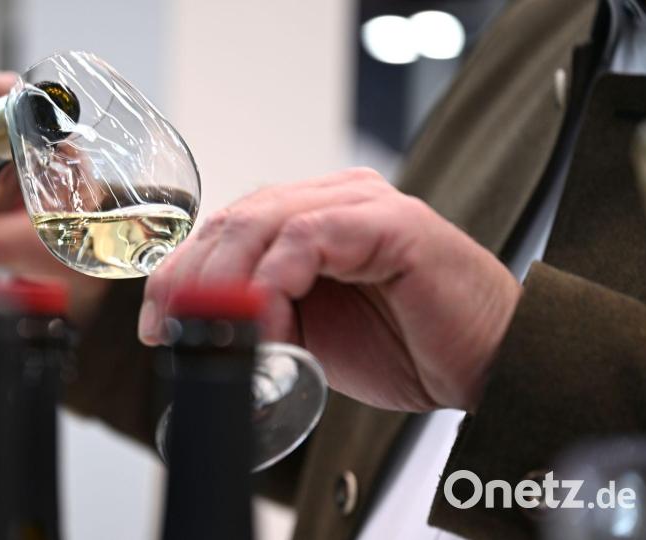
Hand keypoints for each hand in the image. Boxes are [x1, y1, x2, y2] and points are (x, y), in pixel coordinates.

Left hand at [138, 168, 521, 412]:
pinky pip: (310, 237)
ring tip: (221, 331)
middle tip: (175, 328)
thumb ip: (260, 318)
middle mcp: (330, 200)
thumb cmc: (405, 347)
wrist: (488, 364)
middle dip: (191, 278)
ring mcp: (359, 204)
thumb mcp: (308, 334)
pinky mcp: (388, 221)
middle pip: (234, 220)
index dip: (181, 273)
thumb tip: (199, 329)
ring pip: (262, 220)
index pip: (225, 230)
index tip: (158, 323)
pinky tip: (272, 322)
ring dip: (228, 282)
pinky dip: (277, 281)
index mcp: (309, 219)